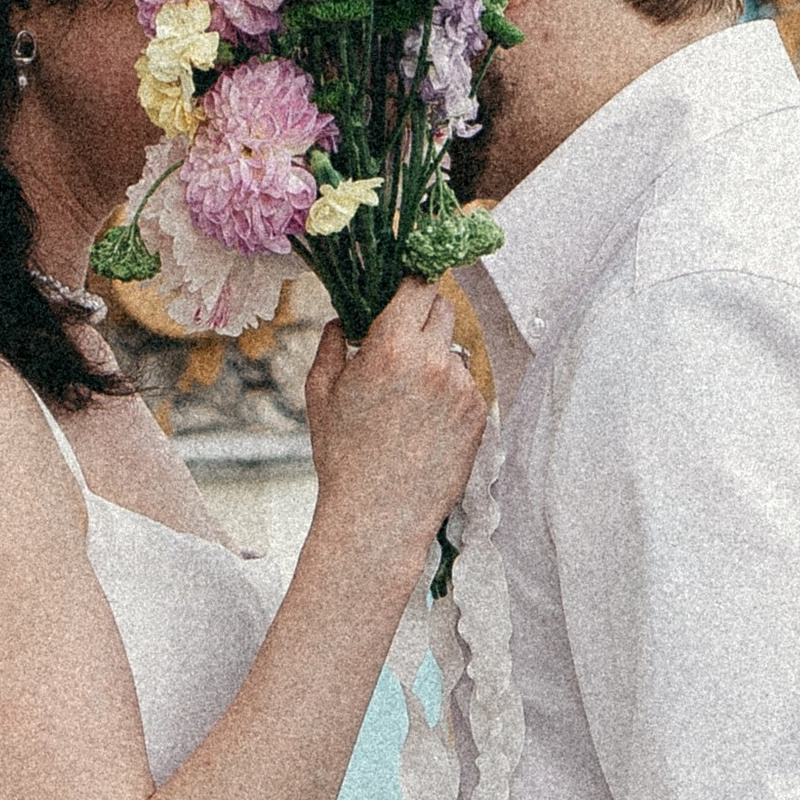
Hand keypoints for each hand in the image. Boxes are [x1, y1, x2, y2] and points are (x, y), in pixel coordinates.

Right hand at [302, 285, 486, 561]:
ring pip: (453, 348)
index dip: (409, 284)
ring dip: (435, 356)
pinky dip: (448, 391)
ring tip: (409, 396)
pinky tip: (424, 421)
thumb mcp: (320, 393)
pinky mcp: (478, 414)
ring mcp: (461, 388)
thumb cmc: (343, 455)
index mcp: (391, 347)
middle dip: (423, 313)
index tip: (401, 289)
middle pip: (442, 307)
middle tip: (402, 336)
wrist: (379, 515)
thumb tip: (341, 320)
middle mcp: (433, 360)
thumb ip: (332, 345)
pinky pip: (465, 384)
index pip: (416, 286)